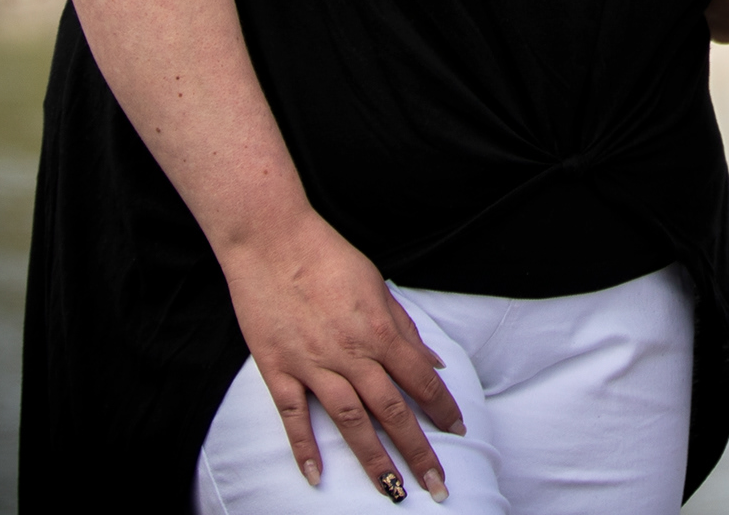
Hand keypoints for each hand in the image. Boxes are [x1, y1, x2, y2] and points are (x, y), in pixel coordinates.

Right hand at [218, 208, 466, 501]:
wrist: (271, 238)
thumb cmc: (327, 257)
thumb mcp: (376, 285)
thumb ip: (404, 328)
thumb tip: (434, 362)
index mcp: (379, 330)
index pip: (421, 380)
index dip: (442, 408)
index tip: (458, 431)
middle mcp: (350, 353)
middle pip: (391, 411)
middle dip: (418, 451)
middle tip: (438, 485)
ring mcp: (312, 364)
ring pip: (350, 422)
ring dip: (373, 460)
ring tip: (392, 492)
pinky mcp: (278, 368)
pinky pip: (293, 416)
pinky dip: (304, 448)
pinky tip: (316, 477)